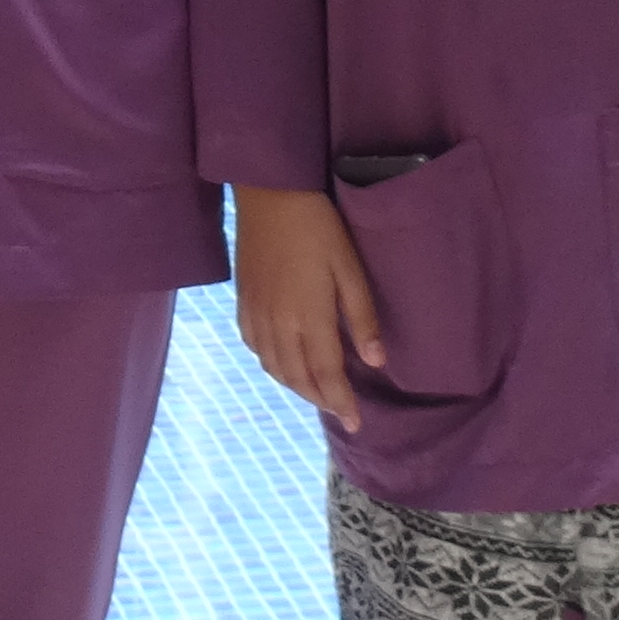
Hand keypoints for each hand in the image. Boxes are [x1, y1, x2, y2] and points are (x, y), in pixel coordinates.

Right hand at [232, 186, 382, 433]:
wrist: (269, 195)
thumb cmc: (319, 227)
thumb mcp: (349, 268)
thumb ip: (361, 316)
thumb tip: (375, 361)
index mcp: (309, 317)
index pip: (326, 374)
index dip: (341, 402)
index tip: (355, 424)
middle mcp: (278, 325)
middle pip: (298, 377)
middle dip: (320, 400)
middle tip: (340, 411)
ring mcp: (256, 315)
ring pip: (274, 368)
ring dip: (296, 387)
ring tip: (317, 394)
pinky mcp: (243, 303)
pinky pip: (255, 349)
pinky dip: (272, 366)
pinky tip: (283, 364)